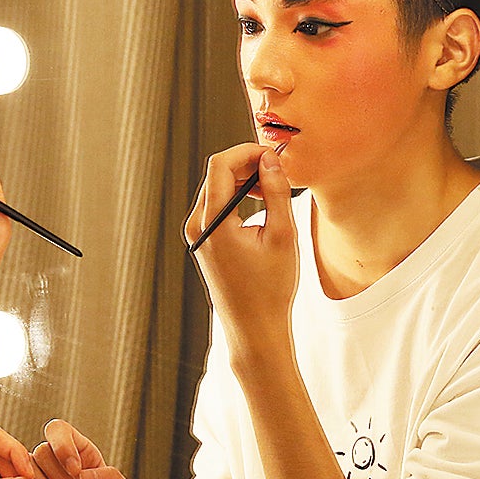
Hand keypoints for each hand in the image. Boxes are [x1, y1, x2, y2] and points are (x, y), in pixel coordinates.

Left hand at [185, 144, 296, 362]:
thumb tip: (271, 161)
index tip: (272, 155)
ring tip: (273, 189)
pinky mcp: (203, 242)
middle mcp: (197, 226)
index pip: (221, 165)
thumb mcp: (282, 236)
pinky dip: (238, 197)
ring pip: (217, 188)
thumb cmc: (270, 288)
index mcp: (212, 223)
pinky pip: (217, 206)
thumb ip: (276, 192)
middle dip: (247, 164)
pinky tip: (261, 204)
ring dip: (244, 181)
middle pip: (217, 174)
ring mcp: (197, 235)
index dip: (247, 151)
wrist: (254, 327)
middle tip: (277, 170)